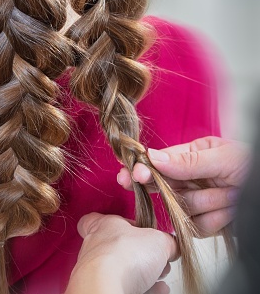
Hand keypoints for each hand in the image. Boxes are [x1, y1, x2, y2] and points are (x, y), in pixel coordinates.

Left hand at [65, 213, 177, 293]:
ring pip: (120, 270)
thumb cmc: (125, 255)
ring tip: (162, 276)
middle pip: (117, 247)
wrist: (107, 288)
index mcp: (104, 226)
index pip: (94, 219)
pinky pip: (122, 288)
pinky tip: (158, 290)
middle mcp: (96, 248)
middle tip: (157, 257)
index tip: (131, 227)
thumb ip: (167, 241)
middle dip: (140, 254)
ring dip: (143, 274)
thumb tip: (173, 245)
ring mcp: (95, 271)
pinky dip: (142, 290)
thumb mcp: (159, 240)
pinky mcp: (100, 289)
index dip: (111, 224)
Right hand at [117, 136, 249, 236]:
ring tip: (231, 196)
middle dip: (163, 187)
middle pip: (166, 187)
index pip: (162, 161)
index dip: (146, 168)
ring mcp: (198, 201)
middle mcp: (192, 177)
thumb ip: (188, 160)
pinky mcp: (205, 224)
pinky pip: (196, 227)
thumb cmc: (253, 166)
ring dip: (207, 203)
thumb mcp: (224, 158)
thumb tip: (154, 157)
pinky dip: (213, 221)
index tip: (134, 173)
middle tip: (136, 182)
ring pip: (182, 209)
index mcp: (195, 154)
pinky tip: (229, 212)